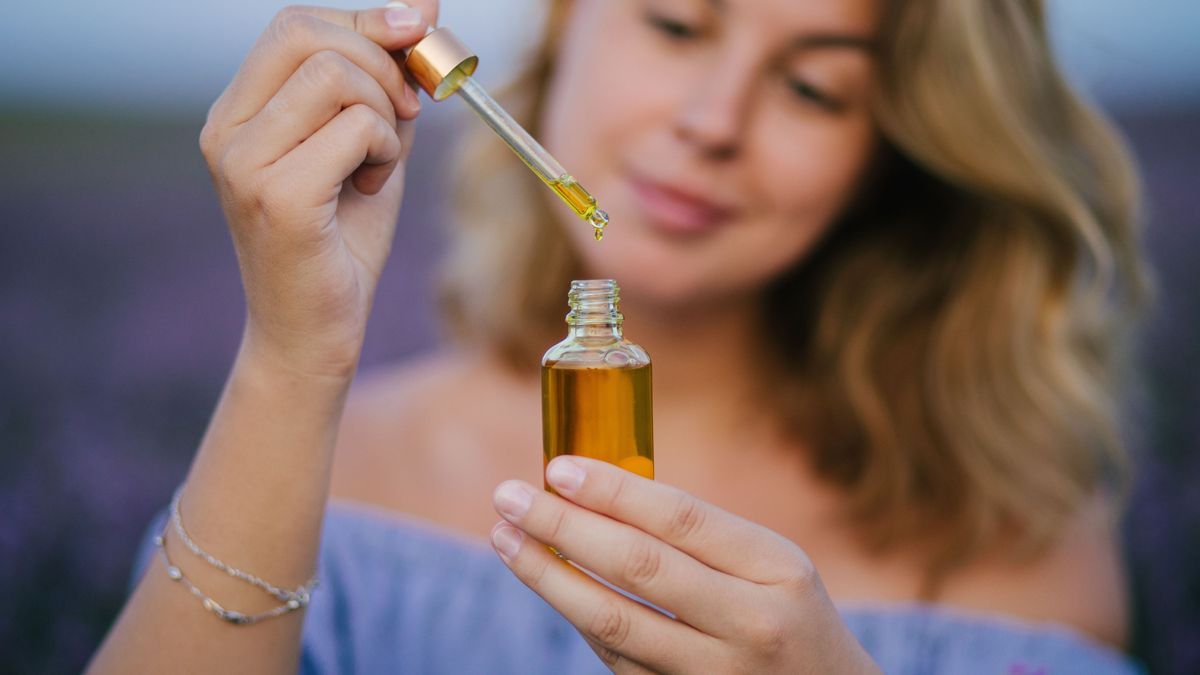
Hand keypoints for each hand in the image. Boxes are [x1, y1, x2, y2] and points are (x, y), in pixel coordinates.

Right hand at [199, 2, 438, 379]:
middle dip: (380, 61)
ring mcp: (242, 162)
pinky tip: (369, 188)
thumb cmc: (341, 242)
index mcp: (237, 113)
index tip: (418, 41)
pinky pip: (354, 127)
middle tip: (406, 112)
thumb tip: (426, 7)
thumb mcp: (370, 147)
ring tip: (377, 164)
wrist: (315, 334)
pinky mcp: (276, 196)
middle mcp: (225, 130)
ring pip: (335, 75)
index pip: (294, 24)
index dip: (366, 23)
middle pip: (306, 33)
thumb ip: (388, 82)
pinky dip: (384, 151)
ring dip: (384, 114)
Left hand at [490, 457, 879, 673]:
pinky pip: (615, 659)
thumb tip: (600, 489)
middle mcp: (749, 625)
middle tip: (509, 497)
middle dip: (563, 527)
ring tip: (506, 540)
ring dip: (548, 577)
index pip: (680, 520)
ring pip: (612, 622)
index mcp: (776, 570)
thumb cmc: (787, 612)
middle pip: (638, 568)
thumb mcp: (772, 563)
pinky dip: (577, 616)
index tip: (557, 467)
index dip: (612, 490)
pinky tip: (550, 584)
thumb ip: (701, 533)